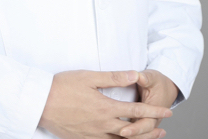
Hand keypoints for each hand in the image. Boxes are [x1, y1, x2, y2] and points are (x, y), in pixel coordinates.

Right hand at [39, 70, 171, 138]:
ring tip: (148, 138)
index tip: (168, 111)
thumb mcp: (88, 77)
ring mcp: (93, 135)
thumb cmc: (62, 86)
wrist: (40, 103)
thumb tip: (134, 74)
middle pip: (133, 131)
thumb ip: (113, 77)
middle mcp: (102, 125)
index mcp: (105, 108)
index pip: (136, 110)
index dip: (154, 111)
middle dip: (150, 130)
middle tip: (163, 129)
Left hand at [119, 70, 178, 138]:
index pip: (144, 124)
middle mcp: (151, 121)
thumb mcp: (152, 77)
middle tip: (117, 134)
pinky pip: (134, 132)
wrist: (167, 87)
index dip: (134, 129)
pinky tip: (116, 134)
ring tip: (112, 135)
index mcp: (155, 112)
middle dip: (129, 135)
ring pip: (137, 135)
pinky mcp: (140, 122)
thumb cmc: (158, 82)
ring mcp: (146, 123)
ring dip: (127, 137)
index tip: (123, 130)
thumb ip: (144, 78)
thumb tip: (137, 75)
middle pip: (140, 134)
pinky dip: (126, 135)